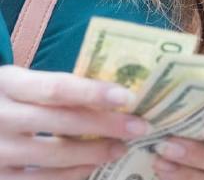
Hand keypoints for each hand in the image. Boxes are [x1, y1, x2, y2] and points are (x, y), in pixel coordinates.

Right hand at [0, 64, 152, 178]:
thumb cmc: (6, 99)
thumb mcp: (21, 83)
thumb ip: (55, 88)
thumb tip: (111, 94)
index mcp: (9, 84)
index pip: (57, 88)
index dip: (94, 92)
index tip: (127, 97)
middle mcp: (1, 117)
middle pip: (62, 122)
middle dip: (106, 125)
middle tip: (139, 127)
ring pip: (55, 155)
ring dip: (94, 153)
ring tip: (121, 147)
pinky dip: (71, 174)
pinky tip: (92, 166)